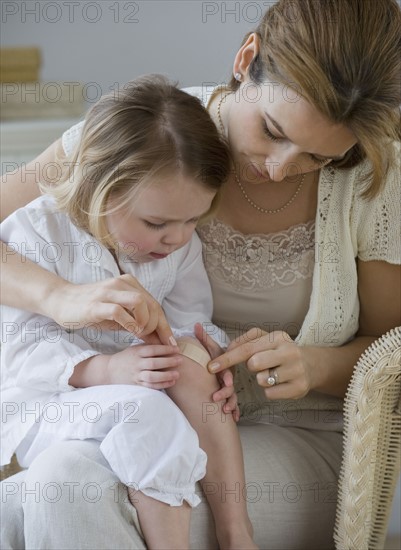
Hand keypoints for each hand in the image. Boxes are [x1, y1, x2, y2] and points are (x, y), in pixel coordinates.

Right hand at [49, 274, 174, 344]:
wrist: (62, 300)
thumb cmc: (93, 310)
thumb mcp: (119, 317)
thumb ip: (137, 323)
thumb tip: (158, 338)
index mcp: (130, 284)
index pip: (155, 305)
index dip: (165, 325)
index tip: (171, 342)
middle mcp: (122, 284)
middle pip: (152, 304)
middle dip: (158, 326)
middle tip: (155, 342)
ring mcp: (109, 292)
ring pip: (139, 302)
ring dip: (144, 322)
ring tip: (140, 334)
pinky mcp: (97, 303)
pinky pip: (119, 311)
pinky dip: (129, 323)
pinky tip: (129, 331)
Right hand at [107, 344, 181, 389]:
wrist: (109, 371)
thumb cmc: (127, 357)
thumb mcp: (135, 348)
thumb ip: (148, 346)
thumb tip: (167, 342)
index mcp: (137, 353)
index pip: (152, 350)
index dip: (165, 349)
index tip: (177, 349)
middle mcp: (136, 364)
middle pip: (153, 363)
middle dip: (168, 361)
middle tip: (181, 360)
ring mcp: (136, 376)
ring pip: (152, 377)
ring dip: (166, 376)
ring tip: (177, 374)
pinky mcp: (136, 386)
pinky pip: (150, 387)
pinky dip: (161, 385)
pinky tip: (171, 382)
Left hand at [195, 323, 238, 420]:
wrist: (216, 373)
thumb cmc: (214, 360)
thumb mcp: (209, 349)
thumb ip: (204, 338)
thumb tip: (196, 324)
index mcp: (224, 367)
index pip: (226, 370)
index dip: (226, 376)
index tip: (223, 381)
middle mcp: (227, 378)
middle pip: (229, 385)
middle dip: (225, 391)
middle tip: (217, 397)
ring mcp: (228, 389)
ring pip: (232, 397)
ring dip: (230, 403)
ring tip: (225, 409)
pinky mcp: (228, 399)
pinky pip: (234, 406)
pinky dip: (234, 411)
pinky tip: (233, 416)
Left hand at [208, 329, 313, 399]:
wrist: (312, 365)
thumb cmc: (280, 352)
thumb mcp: (266, 340)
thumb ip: (245, 341)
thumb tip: (227, 348)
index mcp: (278, 337)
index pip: (246, 348)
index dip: (227, 358)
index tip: (211, 367)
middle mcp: (289, 351)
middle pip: (254, 363)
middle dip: (251, 367)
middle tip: (260, 365)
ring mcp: (296, 370)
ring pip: (262, 380)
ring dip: (262, 379)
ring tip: (273, 374)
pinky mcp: (299, 388)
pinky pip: (271, 394)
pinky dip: (270, 391)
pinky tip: (279, 384)